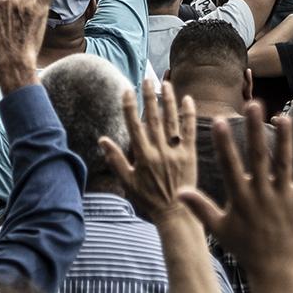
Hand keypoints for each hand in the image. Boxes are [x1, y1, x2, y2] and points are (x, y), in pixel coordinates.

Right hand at [98, 77, 196, 223]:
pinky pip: (190, 130)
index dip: (129, 107)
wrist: (174, 213)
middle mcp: (159, 151)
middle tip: (146, 79)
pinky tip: (188, 99)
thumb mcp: (127, 182)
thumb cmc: (148, 199)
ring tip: (166, 83)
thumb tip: (102, 139)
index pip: (134, 126)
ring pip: (171, 120)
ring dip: (168, 100)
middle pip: (153, 118)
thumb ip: (115, 160)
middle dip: (149, 97)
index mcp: (143, 156)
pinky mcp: (190, 154)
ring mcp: (176, 151)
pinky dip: (189, 114)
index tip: (127, 91)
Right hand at [179, 102, 292, 278]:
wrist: (274, 271)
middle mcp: (262, 195)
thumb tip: (179, 191)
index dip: (224, 144)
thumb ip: (200, 208)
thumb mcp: (219, 229)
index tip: (218, 121)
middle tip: (253, 105)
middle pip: (258, 157)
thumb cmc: (245, 248)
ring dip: (285, 140)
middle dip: (255, 131)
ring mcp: (283, 199)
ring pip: (284, 164)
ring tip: (284, 117)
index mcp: (241, 199)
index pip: (230, 166)